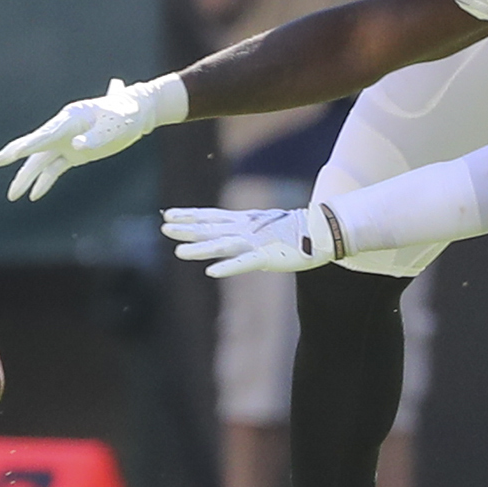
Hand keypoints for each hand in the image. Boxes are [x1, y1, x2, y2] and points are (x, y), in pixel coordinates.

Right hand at [0, 75, 185, 201]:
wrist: (138, 113)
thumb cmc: (125, 114)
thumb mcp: (114, 126)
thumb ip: (95, 137)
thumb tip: (75, 146)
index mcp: (71, 118)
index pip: (46, 134)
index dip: (29, 144)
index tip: (13, 152)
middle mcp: (64, 130)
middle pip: (37, 147)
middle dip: (17, 156)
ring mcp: (68, 142)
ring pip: (42, 162)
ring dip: (27, 177)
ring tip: (12, 196)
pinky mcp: (75, 154)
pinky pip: (55, 169)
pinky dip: (45, 181)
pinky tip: (34, 195)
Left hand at [161, 205, 332, 277]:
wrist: (323, 230)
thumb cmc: (294, 230)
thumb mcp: (265, 224)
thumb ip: (246, 227)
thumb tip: (229, 228)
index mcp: (245, 221)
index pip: (212, 216)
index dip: (189, 215)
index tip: (168, 214)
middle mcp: (246, 229)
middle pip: (211, 228)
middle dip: (187, 228)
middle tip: (164, 227)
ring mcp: (255, 242)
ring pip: (223, 245)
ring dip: (201, 249)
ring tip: (179, 252)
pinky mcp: (267, 256)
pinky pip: (244, 263)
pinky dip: (228, 267)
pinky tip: (211, 272)